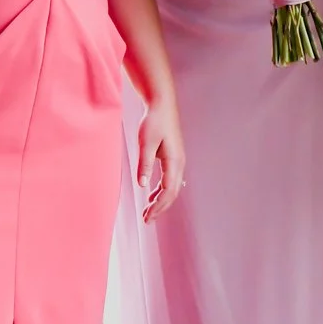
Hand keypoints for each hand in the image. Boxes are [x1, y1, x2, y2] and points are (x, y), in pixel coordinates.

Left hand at [136, 90, 187, 220]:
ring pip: (172, 187)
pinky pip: (170, 179)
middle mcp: (179, 162)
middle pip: (172, 192)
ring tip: (148, 211)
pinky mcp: (173, 157)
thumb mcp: (146, 143)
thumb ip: (145, 164)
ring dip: (161, 200)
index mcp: (174, 161)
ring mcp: (177, 160)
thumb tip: (143, 185)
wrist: (162, 104)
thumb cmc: (154, 121)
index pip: (168, 191)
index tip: (147, 216)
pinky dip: (161, 190)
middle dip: (160, 208)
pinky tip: (152, 194)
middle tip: (147, 219)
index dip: (158, 206)